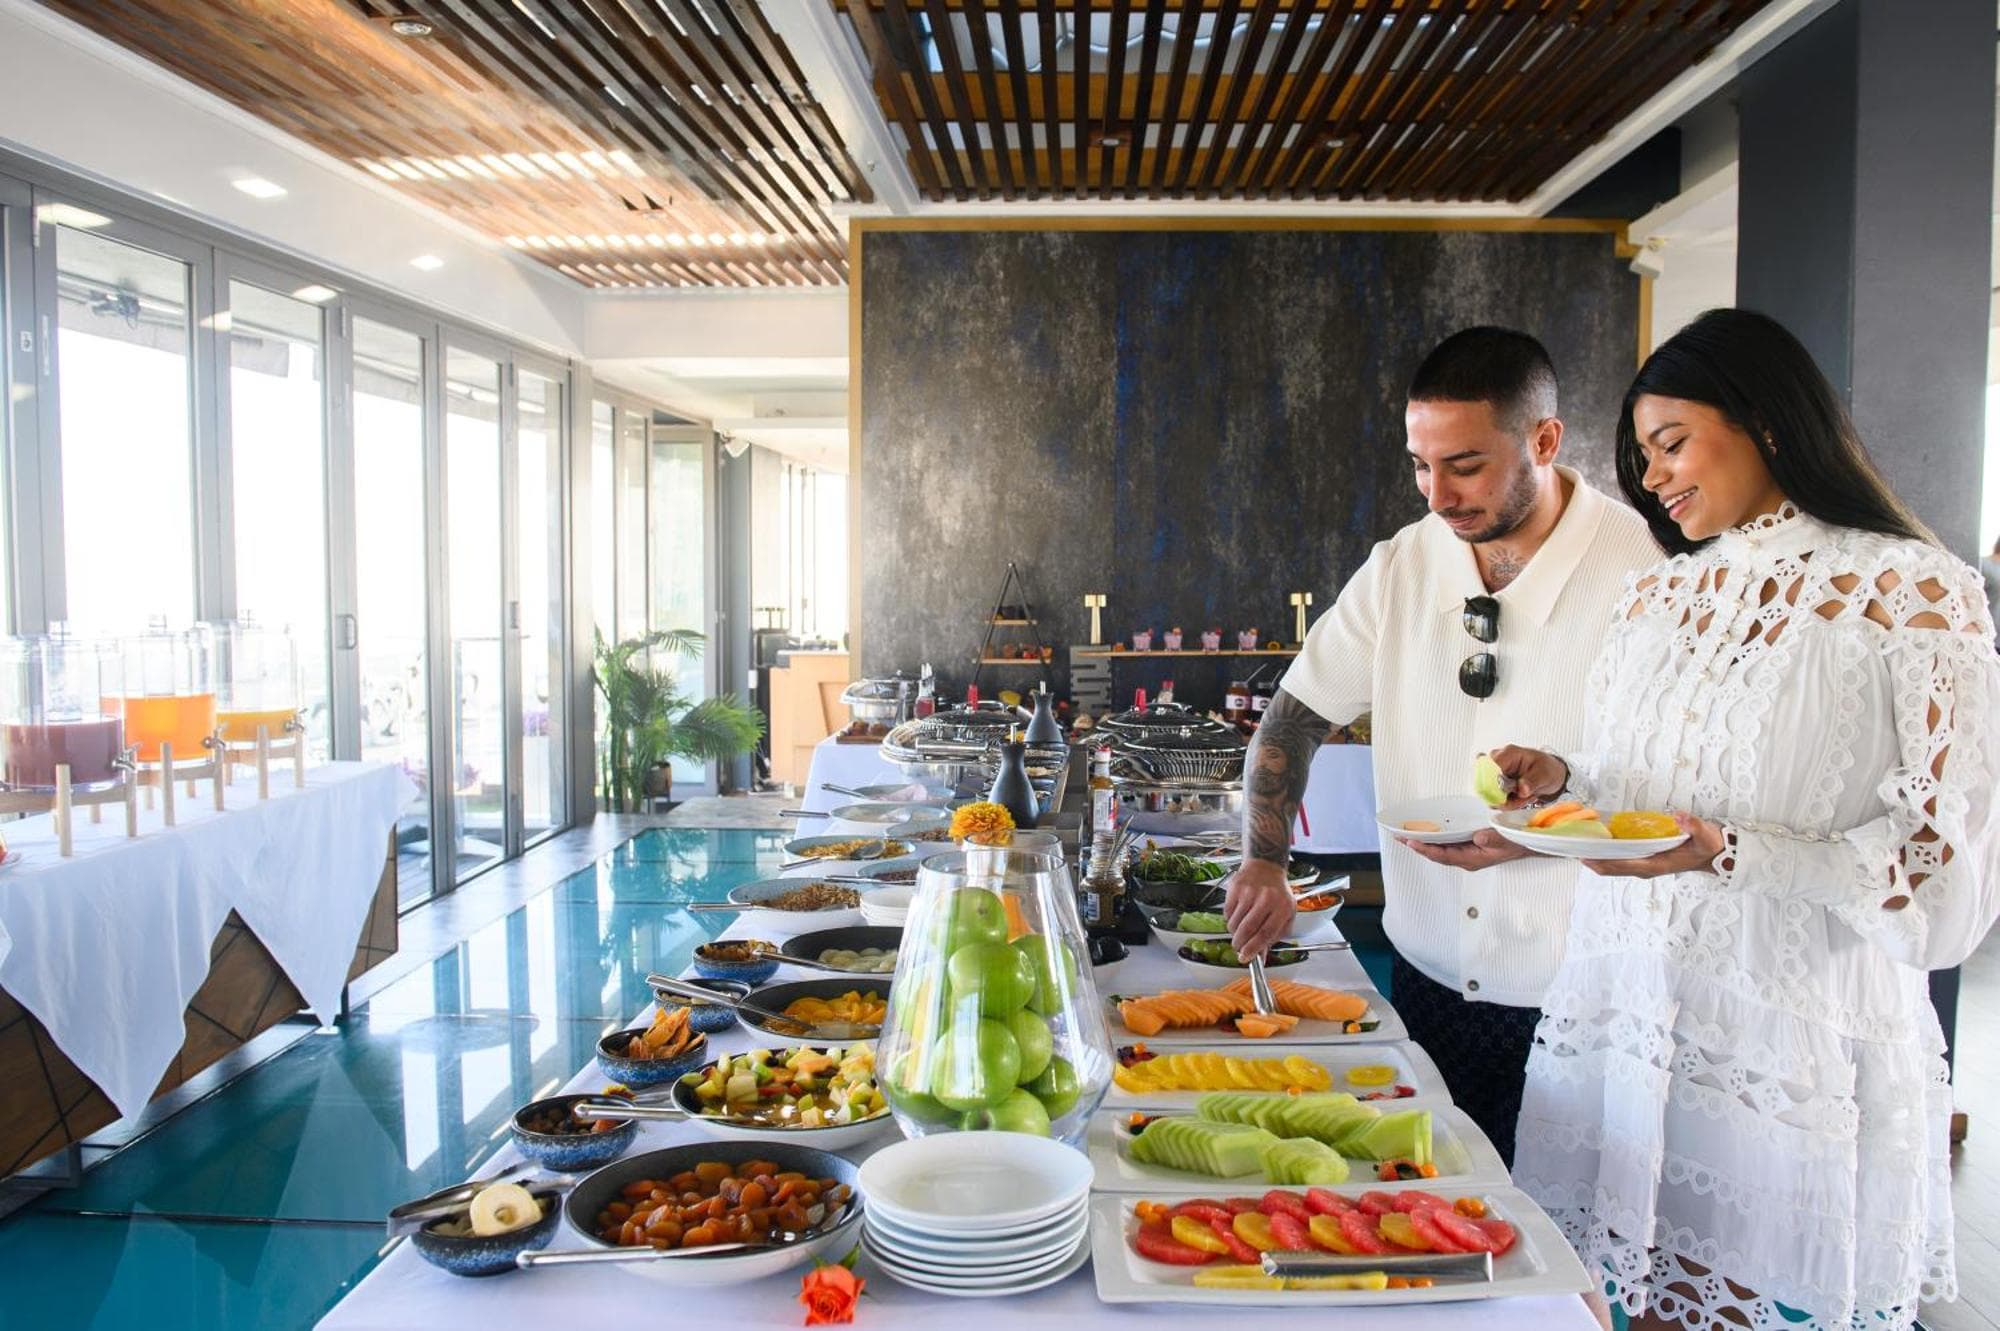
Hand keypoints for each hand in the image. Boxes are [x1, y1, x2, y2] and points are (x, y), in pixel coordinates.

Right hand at [1223, 859, 1296, 960]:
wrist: (1266, 868)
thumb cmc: (1277, 895)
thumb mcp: (1284, 915)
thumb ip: (1274, 937)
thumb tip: (1260, 957)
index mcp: (1283, 908)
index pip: (1266, 933)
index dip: (1253, 949)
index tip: (1245, 958)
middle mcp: (1267, 898)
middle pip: (1248, 929)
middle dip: (1240, 944)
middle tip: (1238, 948)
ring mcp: (1250, 892)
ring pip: (1235, 923)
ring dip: (1234, 932)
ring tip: (1240, 927)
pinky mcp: (1236, 888)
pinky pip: (1227, 913)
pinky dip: (1230, 919)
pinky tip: (1238, 913)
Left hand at [1397, 828, 1538, 870]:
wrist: (1525, 843)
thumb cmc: (1515, 842)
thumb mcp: (1506, 840)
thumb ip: (1492, 839)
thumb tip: (1478, 837)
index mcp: (1472, 859)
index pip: (1443, 856)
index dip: (1426, 849)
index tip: (1411, 842)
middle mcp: (1465, 859)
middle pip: (1436, 854)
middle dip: (1417, 846)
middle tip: (1398, 837)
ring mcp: (1465, 854)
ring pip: (1439, 849)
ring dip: (1423, 842)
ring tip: (1404, 834)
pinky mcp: (1467, 847)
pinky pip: (1446, 844)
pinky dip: (1433, 838)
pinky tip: (1424, 831)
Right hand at [1489, 745, 1569, 808]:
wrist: (1549, 773)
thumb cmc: (1547, 768)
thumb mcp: (1545, 774)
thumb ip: (1533, 781)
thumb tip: (1521, 789)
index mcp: (1508, 753)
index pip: (1489, 768)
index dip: (1494, 786)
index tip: (1508, 796)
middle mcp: (1496, 762)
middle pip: (1485, 784)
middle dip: (1504, 798)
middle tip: (1524, 797)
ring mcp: (1494, 774)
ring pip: (1489, 795)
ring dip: (1508, 802)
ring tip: (1525, 797)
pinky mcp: (1494, 785)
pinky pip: (1494, 799)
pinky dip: (1507, 803)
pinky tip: (1520, 798)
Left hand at [1580, 813, 1723, 877]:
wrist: (1713, 853)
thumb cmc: (1706, 846)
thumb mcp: (1704, 835)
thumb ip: (1694, 826)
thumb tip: (1681, 817)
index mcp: (1656, 864)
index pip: (1623, 866)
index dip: (1602, 862)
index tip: (1584, 855)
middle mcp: (1646, 866)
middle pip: (1611, 868)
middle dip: (1591, 859)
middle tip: (1570, 847)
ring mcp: (1644, 863)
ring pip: (1613, 864)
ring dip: (1596, 856)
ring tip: (1576, 844)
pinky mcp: (1644, 857)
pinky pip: (1619, 858)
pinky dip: (1606, 852)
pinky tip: (1594, 841)